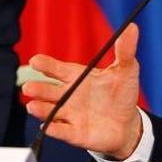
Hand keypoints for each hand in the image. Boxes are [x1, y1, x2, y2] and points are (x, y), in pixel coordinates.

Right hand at [22, 23, 142, 159]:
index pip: (57, 69)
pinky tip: (48, 127)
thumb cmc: (121, 94)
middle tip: (28, 86)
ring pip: (51, 111)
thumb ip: (125, 50)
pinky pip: (63, 132)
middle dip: (38, 89)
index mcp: (77, 77)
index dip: (46, 65)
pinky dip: (55, 130)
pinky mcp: (75, 133)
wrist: (128, 124)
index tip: (35, 61)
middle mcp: (69, 96)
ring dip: (41, 109)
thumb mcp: (126, 70)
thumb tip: (132, 27)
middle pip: (49, 91)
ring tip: (32, 106)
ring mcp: (70, 115)